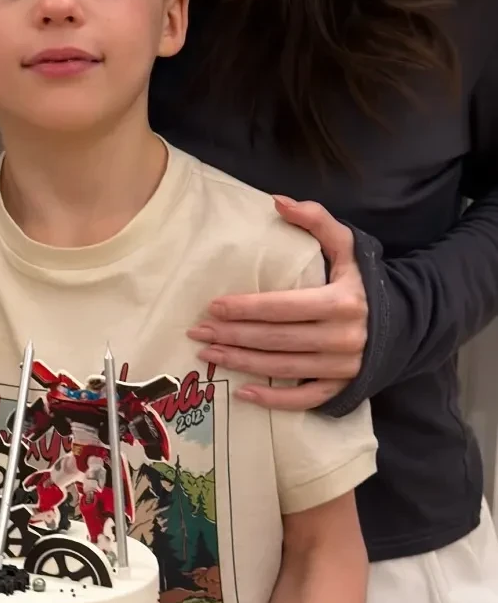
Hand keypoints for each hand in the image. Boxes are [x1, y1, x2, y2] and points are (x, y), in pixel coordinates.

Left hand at [188, 196, 368, 408]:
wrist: (404, 324)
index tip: (214, 306)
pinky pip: (303, 399)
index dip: (246, 307)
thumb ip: (317, 220)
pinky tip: (242, 393)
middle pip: (276, 340)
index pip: (283, 307)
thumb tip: (277, 201)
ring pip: (282, 369)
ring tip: (209, 353)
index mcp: (342, 301)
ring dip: (241, 363)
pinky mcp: (342, 388)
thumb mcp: (348, 247)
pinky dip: (273, 400)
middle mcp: (343, 338)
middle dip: (233, 335)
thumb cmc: (364, 282)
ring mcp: (343, 367)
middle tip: (198, 331)